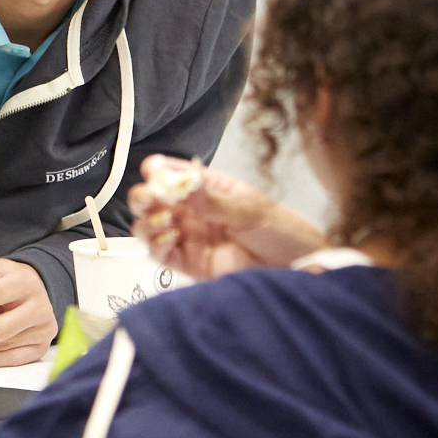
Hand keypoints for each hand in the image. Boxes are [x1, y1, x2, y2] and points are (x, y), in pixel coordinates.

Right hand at [127, 156, 326, 278]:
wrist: (294, 268)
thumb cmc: (279, 230)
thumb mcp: (251, 211)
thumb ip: (216, 202)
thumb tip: (188, 184)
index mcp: (206, 189)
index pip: (173, 173)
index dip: (158, 170)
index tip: (153, 171)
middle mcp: (190, 211)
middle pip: (152, 200)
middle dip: (143, 196)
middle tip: (149, 197)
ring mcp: (186, 236)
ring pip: (148, 226)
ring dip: (147, 222)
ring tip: (164, 222)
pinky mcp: (186, 262)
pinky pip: (159, 254)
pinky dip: (155, 246)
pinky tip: (170, 239)